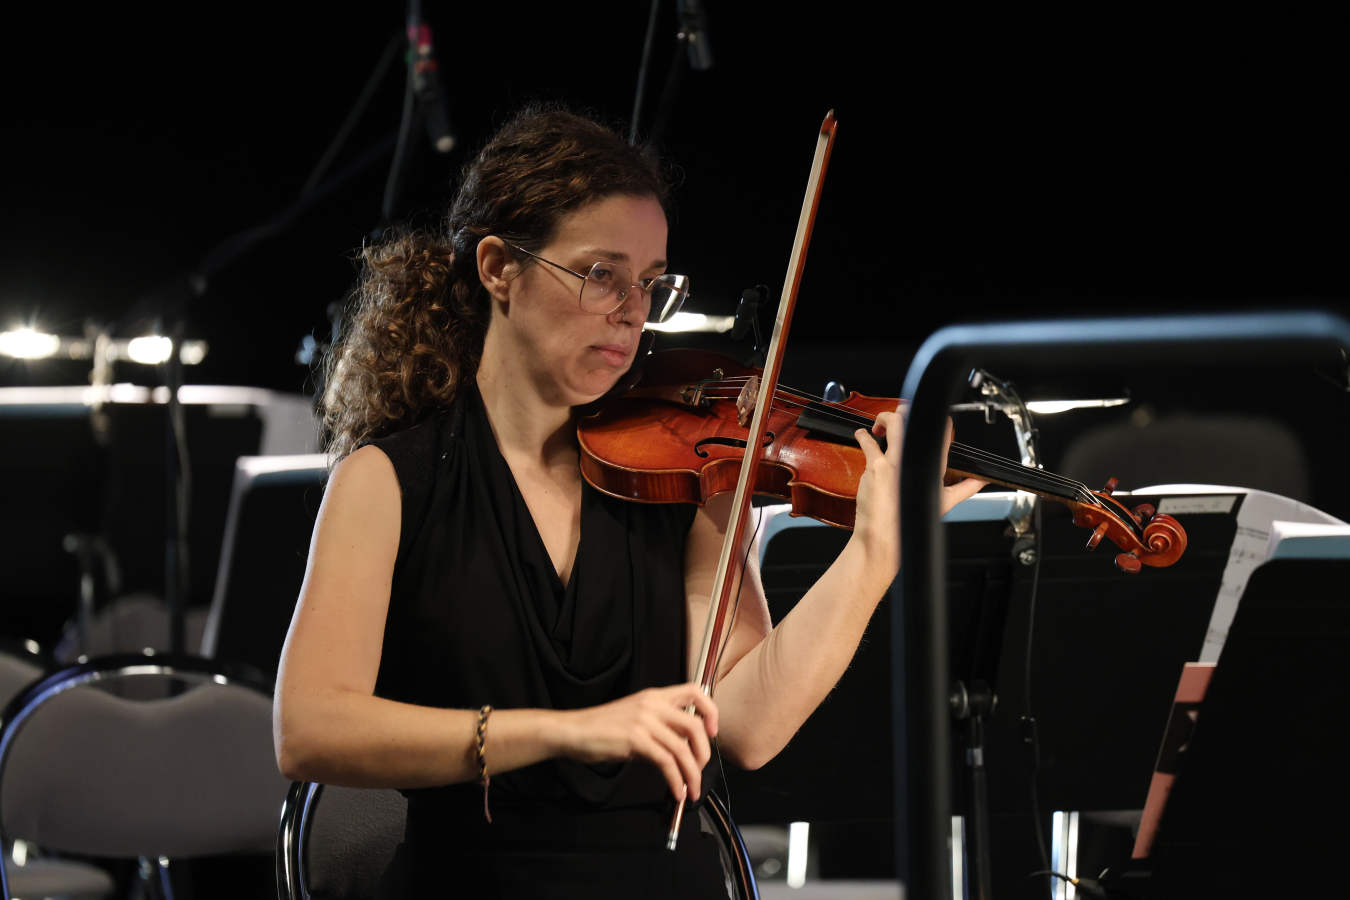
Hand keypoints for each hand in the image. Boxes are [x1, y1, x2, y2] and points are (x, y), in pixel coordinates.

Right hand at [562, 683, 718, 801]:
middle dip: (704, 753)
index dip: (710, 711)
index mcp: (654, 696)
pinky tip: (676, 791)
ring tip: (691, 790)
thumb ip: (660, 728)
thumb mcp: (635, 719)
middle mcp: (652, 705)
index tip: (712, 732)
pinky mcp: (635, 740)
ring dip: (692, 774)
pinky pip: (666, 762)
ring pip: (682, 749)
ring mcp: (644, 721)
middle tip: (700, 770)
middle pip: (695, 725)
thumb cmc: (601, 728)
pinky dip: (676, 780)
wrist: (573, 731)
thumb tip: (682, 750)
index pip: (694, 691)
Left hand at [853, 404, 986, 581]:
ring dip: (882, 419)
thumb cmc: (908, 522)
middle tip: (897, 415)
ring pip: (892, 424)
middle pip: (911, 419)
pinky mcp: (875, 467)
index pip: (941, 432)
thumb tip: (981, 481)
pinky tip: (862, 436)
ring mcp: (894, 462)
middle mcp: (914, 461)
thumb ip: (965, 488)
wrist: (884, 539)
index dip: (936, 419)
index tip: (927, 417)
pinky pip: (867, 442)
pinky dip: (862, 436)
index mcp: (933, 467)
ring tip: (877, 427)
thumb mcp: (944, 503)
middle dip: (903, 410)